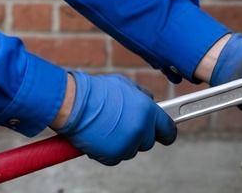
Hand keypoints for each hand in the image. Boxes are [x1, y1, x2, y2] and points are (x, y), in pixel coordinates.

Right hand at [54, 71, 176, 165]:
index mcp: (147, 111)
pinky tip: (100, 135)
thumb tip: (151, 103)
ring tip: (107, 126)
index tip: (164, 133)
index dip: (166, 132)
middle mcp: (140, 130)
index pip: (168, 129)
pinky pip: (117, 156)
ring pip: (132, 149)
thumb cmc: (96, 91)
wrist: (73, 104)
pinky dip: (109, 149)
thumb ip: (142, 97)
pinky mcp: (113, 156)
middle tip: (122, 123)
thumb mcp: (125, 85)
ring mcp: (127, 145)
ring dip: (124, 142)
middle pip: (149, 141)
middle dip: (139, 134)